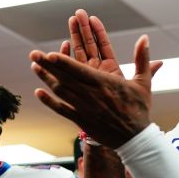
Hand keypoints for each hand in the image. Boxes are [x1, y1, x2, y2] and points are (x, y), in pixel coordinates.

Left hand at [30, 9, 162, 147]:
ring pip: (61, 91)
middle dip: (48, 65)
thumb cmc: (139, 109)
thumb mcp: (143, 82)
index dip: (63, 62)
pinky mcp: (81, 120)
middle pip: (65, 78)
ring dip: (46, 79)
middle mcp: (91, 95)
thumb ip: (142, 58)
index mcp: (105, 84)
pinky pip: (61, 110)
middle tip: (33, 54)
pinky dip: (49, 101)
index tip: (50, 54)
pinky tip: (38, 92)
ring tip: (34, 67)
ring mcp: (84, 108)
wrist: (135, 139)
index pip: (80, 71)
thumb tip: (145, 38)